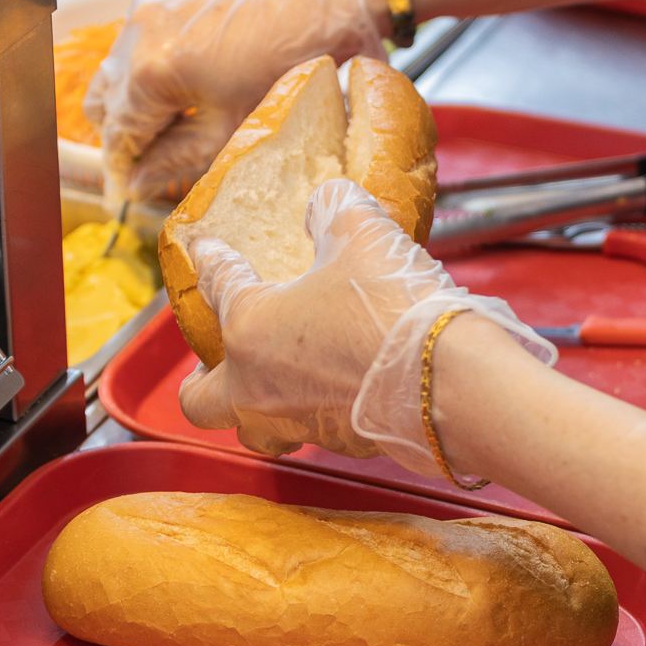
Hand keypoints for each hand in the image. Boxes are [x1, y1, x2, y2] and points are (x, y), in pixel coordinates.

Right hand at [86, 0, 387, 206]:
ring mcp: (147, 8)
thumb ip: (174, 160)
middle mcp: (137, 34)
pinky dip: (150, 65)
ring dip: (135, 99)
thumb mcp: (231, 129)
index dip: (120, 170)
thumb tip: (136, 185)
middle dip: (123, 134)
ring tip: (176, 119)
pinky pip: (136, 40)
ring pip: (115, 70)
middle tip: (155, 157)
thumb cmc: (288, 65)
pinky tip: (188, 80)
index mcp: (150, 73)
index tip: (126, 190)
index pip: (115, 136)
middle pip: (102, 103)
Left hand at [178, 180, 553, 476]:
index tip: (207, 250)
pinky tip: (338, 391)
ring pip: (255, 431)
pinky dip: (315, 413)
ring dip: (256, 411)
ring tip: (271, 388)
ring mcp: (298, 423)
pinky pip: (312, 434)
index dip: (211, 261)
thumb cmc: (391, 307)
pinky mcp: (342, 446)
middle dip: (202, 383)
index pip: (217, 286)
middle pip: (200, 402)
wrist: (446, 381)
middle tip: (214, 364)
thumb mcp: (362, 234)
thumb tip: (329, 200)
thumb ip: (335, 210)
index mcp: (250, 327)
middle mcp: (259, 386)